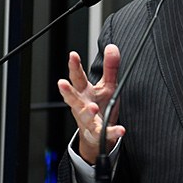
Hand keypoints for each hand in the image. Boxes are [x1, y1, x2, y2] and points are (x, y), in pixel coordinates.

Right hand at [57, 44, 125, 163]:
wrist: (96, 135)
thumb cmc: (100, 106)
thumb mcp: (107, 85)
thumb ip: (110, 67)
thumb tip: (112, 47)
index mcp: (84, 92)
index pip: (77, 77)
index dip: (74, 66)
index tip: (72, 55)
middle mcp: (82, 105)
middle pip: (73, 97)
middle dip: (67, 90)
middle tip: (62, 83)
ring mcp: (88, 120)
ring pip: (86, 116)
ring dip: (88, 111)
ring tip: (93, 108)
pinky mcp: (98, 133)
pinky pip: (105, 132)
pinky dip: (113, 132)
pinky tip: (121, 129)